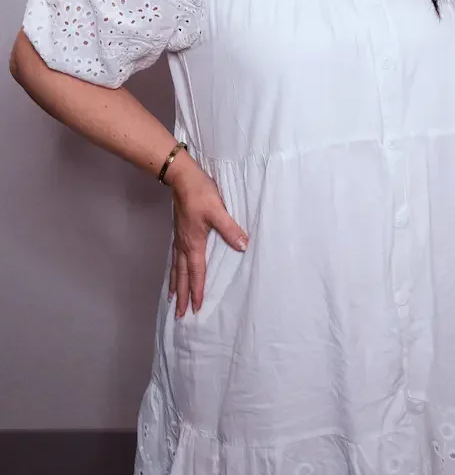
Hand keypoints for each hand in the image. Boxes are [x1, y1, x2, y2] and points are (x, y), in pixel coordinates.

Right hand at [165, 153, 247, 318]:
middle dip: (182, 296)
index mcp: (194, 243)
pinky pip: (175, 257)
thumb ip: (230, 229)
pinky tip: (175, 270)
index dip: (197, 291)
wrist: (182, 178)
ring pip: (176, 268)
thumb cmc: (200, 194)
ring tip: (173, 299)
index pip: (196, 273)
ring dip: (176, 285)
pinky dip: (174, 270)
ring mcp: (179, 238)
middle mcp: (184, 244)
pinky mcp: (179, 231)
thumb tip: (243, 246)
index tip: (196, 309)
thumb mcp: (217, 210)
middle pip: (182, 275)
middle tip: (179, 315)